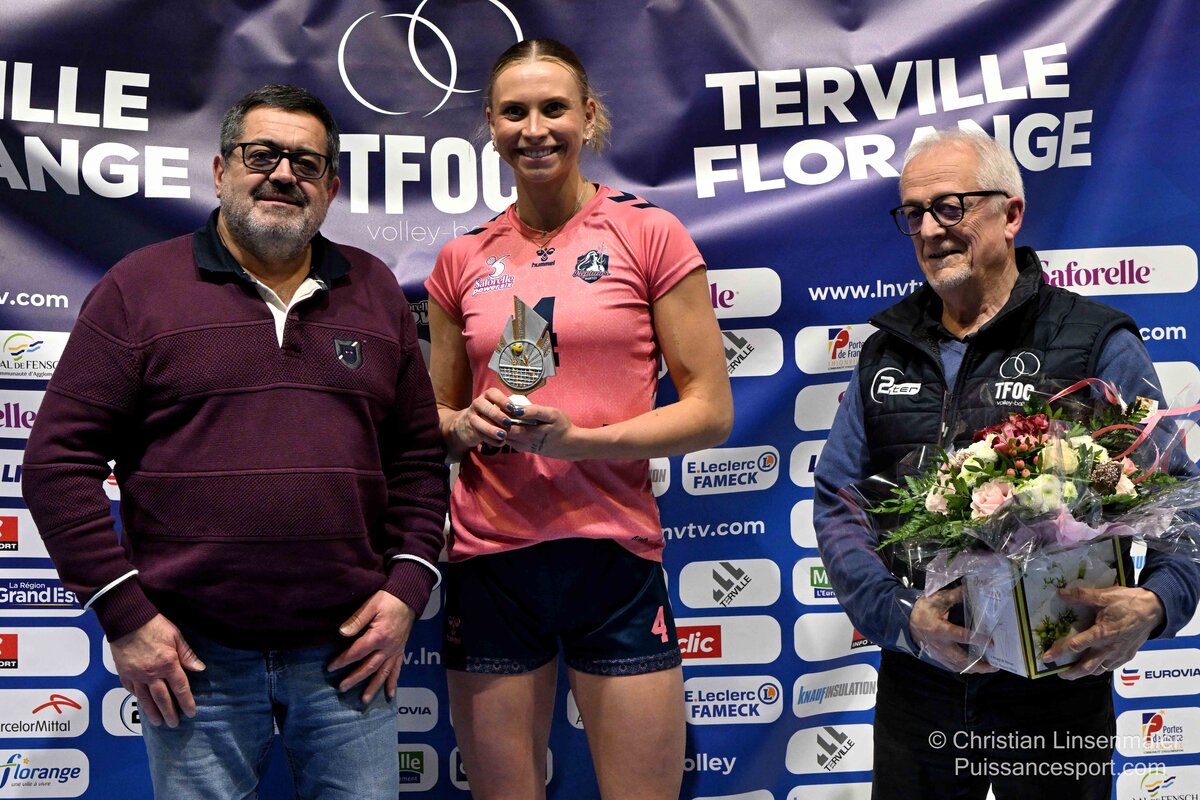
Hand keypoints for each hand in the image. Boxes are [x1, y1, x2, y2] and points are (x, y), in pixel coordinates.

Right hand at [110, 614, 205, 728]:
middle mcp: (152, 674)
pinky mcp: (124, 673)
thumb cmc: (155, 625)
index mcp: (168, 664)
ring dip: (152, 712)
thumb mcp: (176, 636)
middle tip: (174, 724)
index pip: (180, 688)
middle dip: (169, 713)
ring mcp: (136, 676)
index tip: (191, 713)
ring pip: (145, 699)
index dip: (186, 702)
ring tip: (158, 722)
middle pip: (162, 698)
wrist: (127, 620)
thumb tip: (200, 669)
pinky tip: (142, 703)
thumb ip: (187, 655)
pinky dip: (137, 697)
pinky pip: (131, 690)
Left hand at [329, 591, 416, 703]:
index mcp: (379, 636)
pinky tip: (390, 695)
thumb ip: (357, 619)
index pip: (357, 652)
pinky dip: (393, 682)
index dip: (343, 660)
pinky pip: (397, 669)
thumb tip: (342, 633)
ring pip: (383, 673)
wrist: (409, 597)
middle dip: (355, 678)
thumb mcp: (371, 604)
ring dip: (373, 687)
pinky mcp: (400, 651)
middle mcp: (388, 647)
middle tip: (341, 688)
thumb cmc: (389, 599)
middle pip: (369, 667)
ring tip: (364, 700)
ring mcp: (395, 651)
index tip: (330, 667)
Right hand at [446, 388, 521, 450]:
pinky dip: (491, 440)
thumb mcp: (498, 408)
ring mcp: (472, 416)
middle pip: (485, 407)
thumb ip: (508, 410)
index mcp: (487, 396)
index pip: (492, 393)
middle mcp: (478, 404)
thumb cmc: (491, 415)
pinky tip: (500, 442)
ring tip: (503, 435)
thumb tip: (523, 414)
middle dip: (497, 415)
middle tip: (508, 422)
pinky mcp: (470, 430)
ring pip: (478, 421)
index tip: (512, 409)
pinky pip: (479, 434)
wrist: (468, 425)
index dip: (502, 400)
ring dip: (491, 429)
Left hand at [502, 401, 577, 457]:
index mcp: (529, 432)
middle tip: (499, 411)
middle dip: (499, 423)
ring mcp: (525, 447)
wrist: (571, 444)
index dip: (500, 417)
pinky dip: (508, 435)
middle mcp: (524, 442)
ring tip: (503, 418)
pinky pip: (512, 443)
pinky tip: (511, 427)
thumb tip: (516, 409)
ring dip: (503, 430)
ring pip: (507, 439)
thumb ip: (534, 411)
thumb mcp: (552, 414)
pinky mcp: (527, 449)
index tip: (499, 407)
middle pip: (504, 433)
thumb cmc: (562, 426)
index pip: (506, 426)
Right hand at [909, 587, 996, 673]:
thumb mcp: (937, 599)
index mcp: (939, 629)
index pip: (961, 636)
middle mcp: (940, 644)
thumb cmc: (924, 609)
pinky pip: (953, 667)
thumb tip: (972, 588)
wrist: (907, 621)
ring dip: (975, 669)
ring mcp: (938, 653)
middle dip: (980, 664)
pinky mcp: (938, 658)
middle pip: (962, 659)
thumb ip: (955, 595)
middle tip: (995, 665)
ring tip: (990, 668)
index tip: (992, 642)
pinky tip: (976, 667)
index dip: (977, 639)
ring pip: (959, 666)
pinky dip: (966, 668)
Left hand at [1041, 586, 1163, 678]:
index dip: (1059, 653)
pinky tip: (1094, 665)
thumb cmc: (1129, 603)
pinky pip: (1110, 668)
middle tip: (1059, 673)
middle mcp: (1109, 648)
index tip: (1046, 658)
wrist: (1155, 610)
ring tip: (1073, 672)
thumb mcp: (1104, 596)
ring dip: (1084, 673)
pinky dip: (1099, 669)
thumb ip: (1081, 596)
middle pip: (1086, 667)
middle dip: (1071, 673)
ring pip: (1098, 670)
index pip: (1075, 646)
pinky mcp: (1127, 656)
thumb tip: (1060, 593)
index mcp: (1101, 634)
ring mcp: (1119, 655)